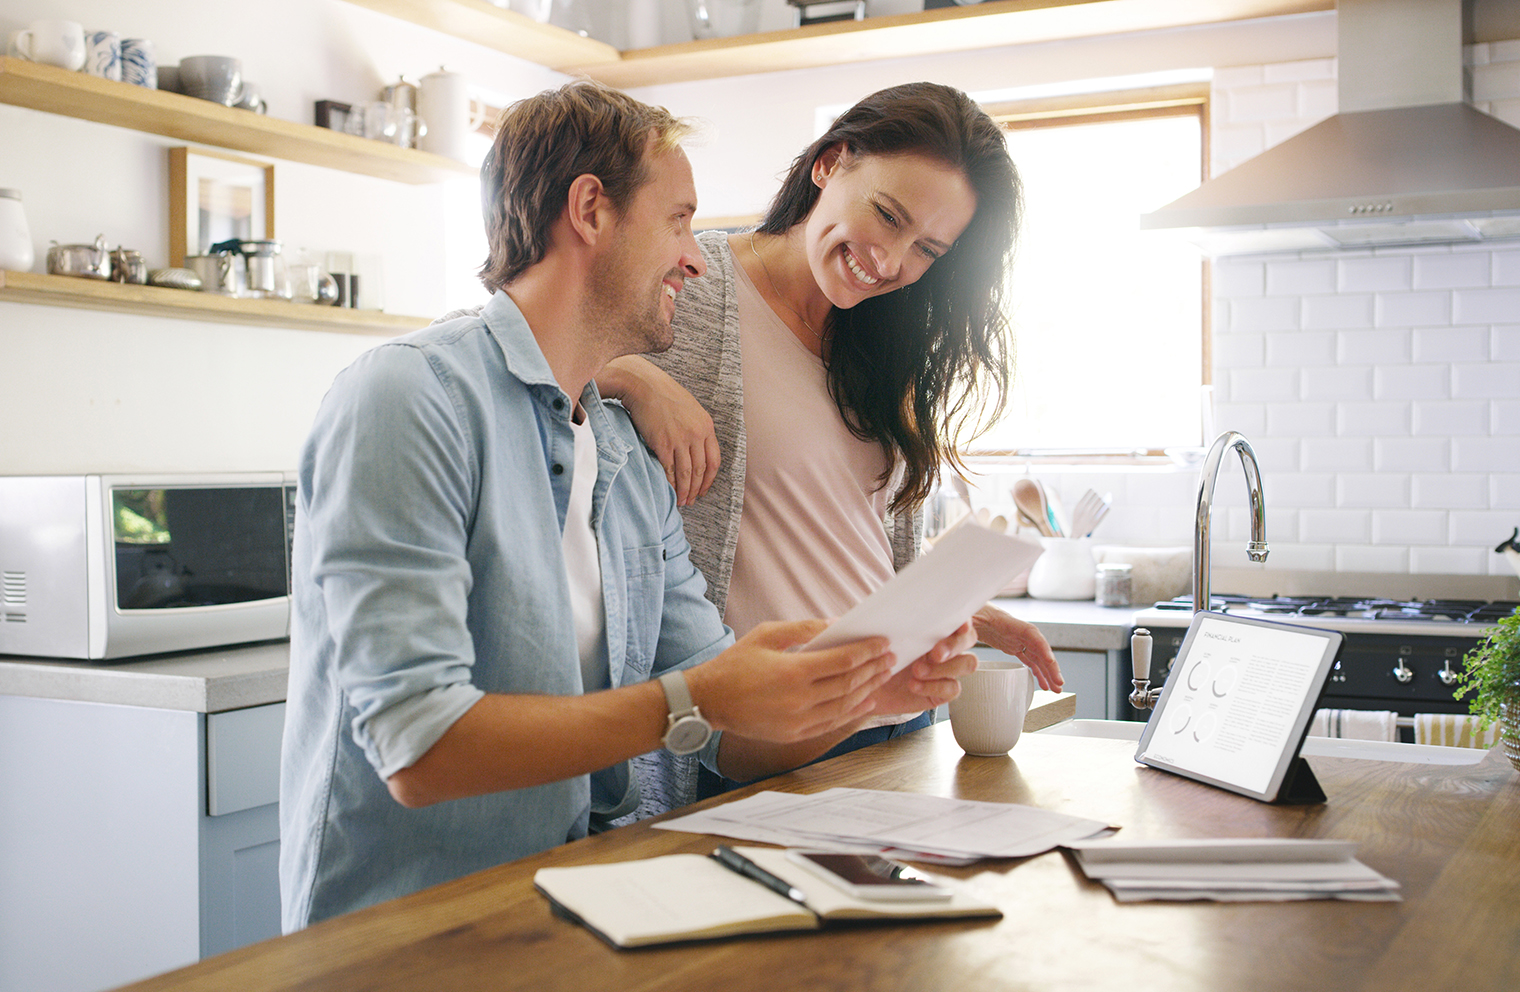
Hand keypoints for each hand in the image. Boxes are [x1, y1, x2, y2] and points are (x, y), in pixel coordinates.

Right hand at [599, 356, 719, 505]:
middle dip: (697, 489)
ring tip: (681, 501)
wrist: (642, 385)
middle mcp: (696, 434)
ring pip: (686, 473)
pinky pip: (670, 470)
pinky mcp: (663, 443)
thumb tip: (695, 449)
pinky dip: (670, 483)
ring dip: (684, 490)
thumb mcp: (690, 408)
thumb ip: (696, 428)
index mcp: (706, 426)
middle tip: (692, 500)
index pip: (714, 460)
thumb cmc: (663, 394)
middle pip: (701, 470)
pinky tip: (669, 490)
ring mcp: (680, 439)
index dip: (709, 479)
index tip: (703, 489)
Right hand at [686, 620, 895, 742]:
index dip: (866, 651)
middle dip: (873, 668)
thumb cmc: (736, 663)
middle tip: (890, 657)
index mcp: (793, 671)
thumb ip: (804, 629)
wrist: (710, 701)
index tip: (882, 642)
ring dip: (868, 689)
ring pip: (845, 705)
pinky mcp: (795, 734)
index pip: (842, 661)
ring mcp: (798, 721)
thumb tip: (837, 625)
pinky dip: (853, 712)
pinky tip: (865, 701)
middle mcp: (799, 699)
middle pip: (849, 683)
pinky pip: (832, 723)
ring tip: (883, 675)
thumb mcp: (767, 634)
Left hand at [867, 620, 979, 715]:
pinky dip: (933, 686)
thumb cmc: (877, 655)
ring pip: (968, 663)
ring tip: (918, 671)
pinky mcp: (943, 690)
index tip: (960, 625)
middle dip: (955, 645)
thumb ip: (893, 620)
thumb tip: (892, 600)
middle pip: (969, 639)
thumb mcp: (880, 635)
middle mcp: (946, 646)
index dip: (964, 620)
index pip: (958, 618)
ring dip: (945, 667)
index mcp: (934, 628)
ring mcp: (947, 669)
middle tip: (935, 653)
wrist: (867, 685)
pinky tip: (913, 685)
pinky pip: (953, 688)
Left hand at [972, 605, 1062, 691]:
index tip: (1051, 662)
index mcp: (1007, 622)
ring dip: (1048, 672)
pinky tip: (1043, 684)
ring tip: (1055, 689)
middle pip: (1040, 648)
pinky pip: (1028, 659)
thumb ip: (965, 621)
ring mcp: (1015, 638)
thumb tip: (963, 626)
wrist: (966, 609)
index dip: (1043, 648)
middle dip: (1051, 666)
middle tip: (1059, 684)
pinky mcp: (1011, 645)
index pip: (1032, 634)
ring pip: (1037, 656)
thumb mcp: (966, 615)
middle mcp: (1016, 630)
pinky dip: (1037, 671)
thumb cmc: (968, 610)